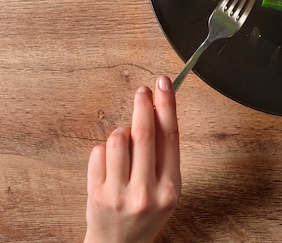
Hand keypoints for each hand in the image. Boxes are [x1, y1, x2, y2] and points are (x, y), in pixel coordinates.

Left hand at [84, 76, 180, 242]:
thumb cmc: (147, 212)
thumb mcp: (168, 187)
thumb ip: (165, 153)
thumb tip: (160, 109)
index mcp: (170, 188)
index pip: (170, 135)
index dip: (167, 104)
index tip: (163, 84)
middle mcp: (145, 192)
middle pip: (143, 133)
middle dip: (143, 105)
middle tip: (142, 91)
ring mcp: (118, 194)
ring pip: (118, 139)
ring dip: (121, 131)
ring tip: (125, 142)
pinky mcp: (96, 195)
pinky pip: (98, 152)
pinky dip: (104, 149)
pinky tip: (111, 161)